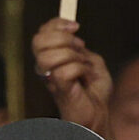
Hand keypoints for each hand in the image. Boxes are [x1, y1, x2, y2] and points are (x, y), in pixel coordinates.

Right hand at [31, 19, 113, 139]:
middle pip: (39, 40)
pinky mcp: (59, 89)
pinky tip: (86, 78)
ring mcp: (50, 78)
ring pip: (49, 56)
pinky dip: (81, 70)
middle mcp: (45, 68)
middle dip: (64, 39)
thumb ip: (81, 48)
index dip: (56, 24)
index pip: (42, 33)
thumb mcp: (92, 62)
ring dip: (73, 56)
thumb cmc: (94, 92)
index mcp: (51, 58)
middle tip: (81, 48)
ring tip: (84, 67)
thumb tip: (73, 34)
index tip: (76, 26)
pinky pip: (64, 70)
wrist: (99, 115)